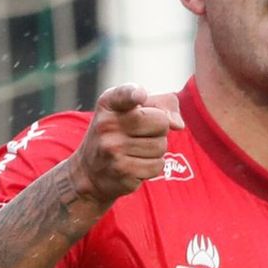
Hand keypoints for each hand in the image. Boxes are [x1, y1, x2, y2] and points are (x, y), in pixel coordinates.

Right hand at [68, 83, 184, 204]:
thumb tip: (178, 124)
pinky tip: (135, 164)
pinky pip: (157, 166)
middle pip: (161, 122)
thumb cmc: (118, 134)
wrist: (89, 173)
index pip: (124, 94)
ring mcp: (113, 149)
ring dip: (155, 151)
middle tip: (141, 135)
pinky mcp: (122, 171)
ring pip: (161, 146)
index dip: (134, 94)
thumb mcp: (131, 111)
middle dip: (159, 130)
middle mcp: (107, 125)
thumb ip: (161, 105)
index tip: (140, 96)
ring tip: (135, 151)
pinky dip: (151, 167)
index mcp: (109, 103)